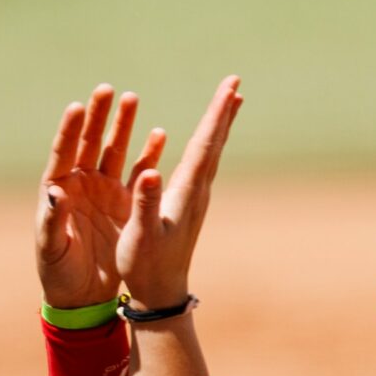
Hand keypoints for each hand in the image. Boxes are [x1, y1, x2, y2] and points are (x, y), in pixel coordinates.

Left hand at [36, 84, 166, 311]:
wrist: (82, 296)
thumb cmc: (58, 273)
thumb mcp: (51, 248)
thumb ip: (52, 220)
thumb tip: (56, 192)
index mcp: (58, 189)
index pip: (63, 152)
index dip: (70, 129)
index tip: (78, 106)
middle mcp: (81, 184)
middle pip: (90, 141)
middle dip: (98, 115)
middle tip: (107, 89)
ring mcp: (105, 191)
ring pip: (115, 150)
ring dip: (123, 125)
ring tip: (132, 97)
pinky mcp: (126, 203)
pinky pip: (138, 173)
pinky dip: (148, 154)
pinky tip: (160, 134)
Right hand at [114, 76, 242, 309]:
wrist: (160, 293)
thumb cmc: (145, 265)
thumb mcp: (140, 235)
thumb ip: (144, 203)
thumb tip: (150, 173)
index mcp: (186, 193)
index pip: (205, 145)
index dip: (216, 114)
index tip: (230, 87)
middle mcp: (197, 192)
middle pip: (214, 143)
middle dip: (223, 111)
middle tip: (234, 83)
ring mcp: (195, 198)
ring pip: (211, 153)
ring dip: (219, 125)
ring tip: (229, 102)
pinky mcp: (189, 205)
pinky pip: (202, 165)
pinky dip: (208, 144)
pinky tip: (206, 141)